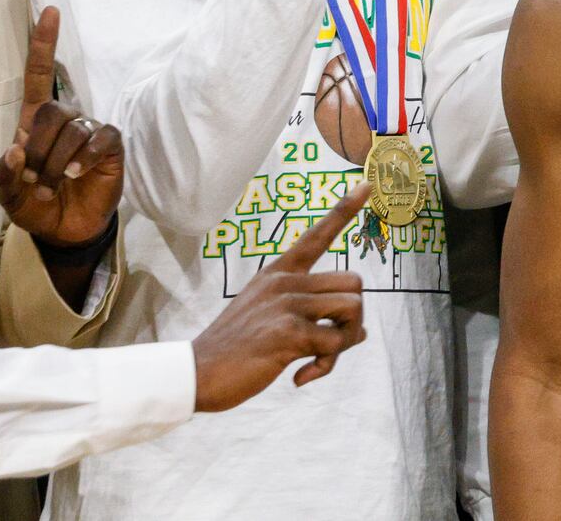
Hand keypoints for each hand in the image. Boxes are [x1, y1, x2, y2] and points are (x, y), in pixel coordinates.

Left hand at [0, 6, 123, 248]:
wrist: (67, 230)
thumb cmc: (35, 205)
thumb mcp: (8, 196)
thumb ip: (5, 175)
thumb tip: (15, 149)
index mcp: (35, 125)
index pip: (39, 77)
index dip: (44, 46)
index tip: (50, 12)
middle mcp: (65, 121)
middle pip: (52, 109)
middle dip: (39, 147)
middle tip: (35, 179)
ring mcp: (89, 132)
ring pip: (74, 127)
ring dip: (57, 162)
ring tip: (54, 185)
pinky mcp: (110, 146)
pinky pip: (100, 137)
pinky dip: (84, 156)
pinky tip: (76, 172)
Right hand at [189, 184, 370, 409]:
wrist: (194, 375)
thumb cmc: (234, 351)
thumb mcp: (270, 321)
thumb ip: (312, 319)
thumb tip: (361, 333)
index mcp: (277, 274)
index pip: (315, 236)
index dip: (343, 211)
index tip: (366, 185)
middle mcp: (284, 282)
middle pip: (354, 282)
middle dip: (353, 316)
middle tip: (330, 342)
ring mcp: (286, 305)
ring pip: (353, 308)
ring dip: (345, 340)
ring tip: (317, 359)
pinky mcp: (287, 333)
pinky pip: (335, 343)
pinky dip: (326, 363)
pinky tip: (300, 376)